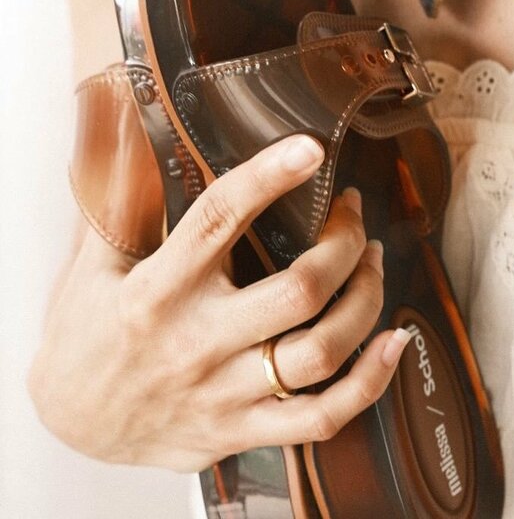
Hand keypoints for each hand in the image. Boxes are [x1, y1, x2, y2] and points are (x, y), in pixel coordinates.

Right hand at [29, 135, 410, 470]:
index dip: (269, 177)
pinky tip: (395, 342)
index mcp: (157, 290)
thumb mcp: (92, 263)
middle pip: (299, 290)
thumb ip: (127, 205)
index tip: (310, 147)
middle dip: (344, 241)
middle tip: (352, 213)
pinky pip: (323, 417)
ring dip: (365, 298)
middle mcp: (196, 342)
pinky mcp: (242, 431)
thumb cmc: (86, 333)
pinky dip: (371, 380)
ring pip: (321, 352)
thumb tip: (141, 132)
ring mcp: (223, 393)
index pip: (220, 220)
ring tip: (371, 260)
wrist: (69, 426)